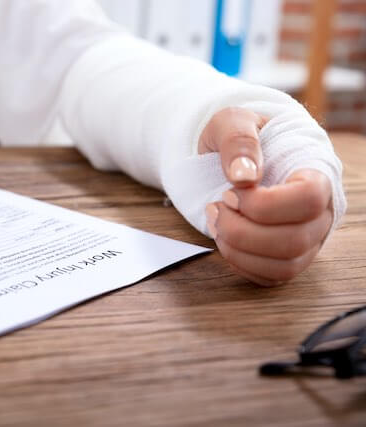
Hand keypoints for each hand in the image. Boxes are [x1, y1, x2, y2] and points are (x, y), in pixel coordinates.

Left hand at [198, 108, 332, 285]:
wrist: (232, 153)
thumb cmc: (239, 135)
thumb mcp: (233, 120)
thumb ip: (239, 139)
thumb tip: (244, 175)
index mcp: (315, 172)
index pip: (308, 199)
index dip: (264, 203)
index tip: (232, 190)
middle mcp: (319, 212)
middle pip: (294, 240)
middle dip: (242, 230)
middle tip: (216, 206)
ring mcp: (305, 239)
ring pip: (284, 266)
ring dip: (239, 249)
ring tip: (217, 221)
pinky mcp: (285, 257)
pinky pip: (270, 277)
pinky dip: (240, 263)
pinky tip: (224, 238)